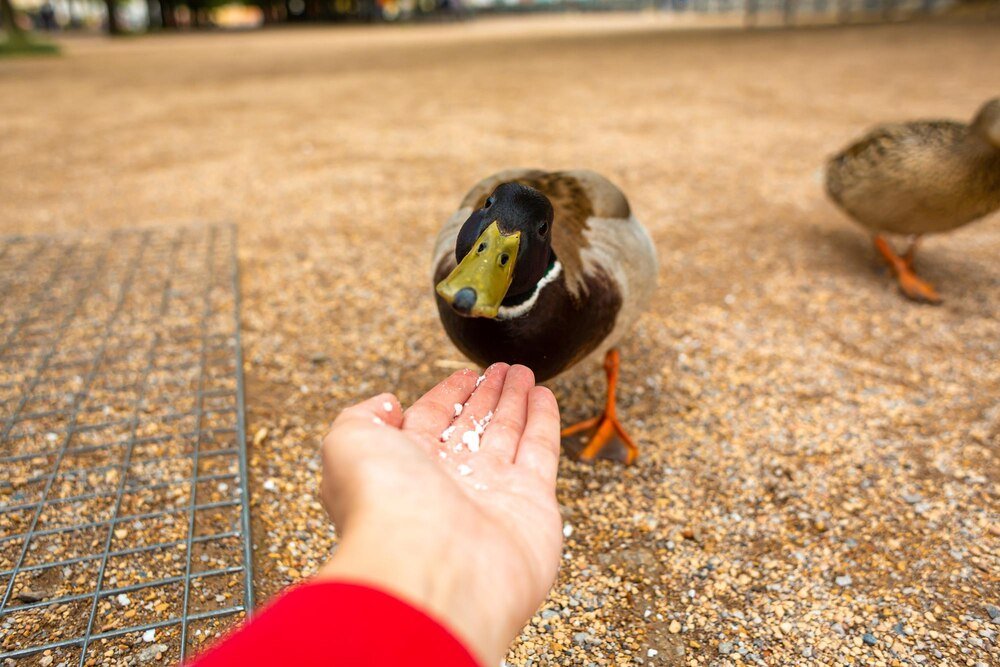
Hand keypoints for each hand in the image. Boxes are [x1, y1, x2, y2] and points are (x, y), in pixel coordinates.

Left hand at [317, 363, 562, 665]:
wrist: (428, 570)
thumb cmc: (381, 507)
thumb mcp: (348, 443)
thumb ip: (363, 416)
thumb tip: (388, 405)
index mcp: (404, 469)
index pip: (430, 420)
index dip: (448, 395)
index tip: (465, 373)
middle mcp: (448, 483)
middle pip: (471, 427)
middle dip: (486, 396)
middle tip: (501, 368)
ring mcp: (491, 495)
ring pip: (507, 435)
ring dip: (516, 401)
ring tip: (524, 371)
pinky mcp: (532, 505)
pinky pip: (540, 452)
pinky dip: (544, 422)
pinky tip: (544, 395)